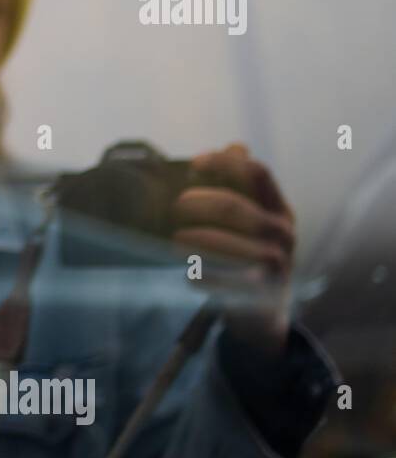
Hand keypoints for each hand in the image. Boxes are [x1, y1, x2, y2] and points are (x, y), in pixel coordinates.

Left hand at [171, 142, 294, 355]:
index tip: (193, 163)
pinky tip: (189, 274)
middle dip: (200, 204)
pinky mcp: (263, 292)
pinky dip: (206, 276)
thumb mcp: (255, 220)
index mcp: (278, 208)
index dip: (225, 162)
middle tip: (174, 207)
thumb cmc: (250, 255)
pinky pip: (230, 281)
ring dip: (198, 240)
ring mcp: (276, 263)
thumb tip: (235, 146)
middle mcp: (283, 232)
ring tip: (175, 241)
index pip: (257, 173)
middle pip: (237, 208)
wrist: (265, 312)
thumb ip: (243, 186)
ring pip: (232, 245)